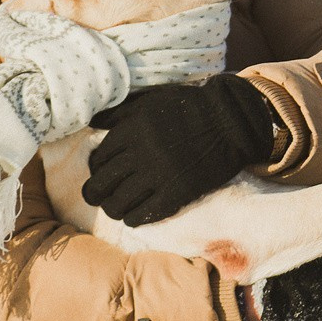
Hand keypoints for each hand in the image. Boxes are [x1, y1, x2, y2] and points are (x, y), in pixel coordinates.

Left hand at [83, 76, 276, 226]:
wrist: (230, 121)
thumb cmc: (189, 107)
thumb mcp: (150, 102)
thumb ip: (119, 113)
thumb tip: (91, 122)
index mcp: (131, 130)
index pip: (98, 158)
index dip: (95, 168)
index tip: (100, 173)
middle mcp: (140, 154)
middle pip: (102, 183)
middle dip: (95, 193)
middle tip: (97, 196)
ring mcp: (159, 175)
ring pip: (119, 202)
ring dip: (113, 208)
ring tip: (115, 209)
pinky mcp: (177, 192)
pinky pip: (144, 214)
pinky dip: (134, 219)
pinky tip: (133, 217)